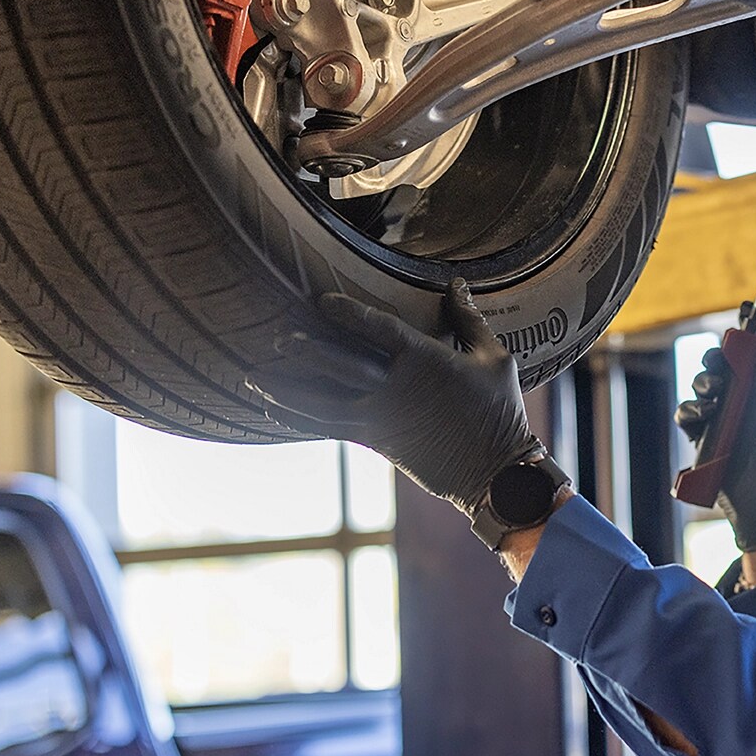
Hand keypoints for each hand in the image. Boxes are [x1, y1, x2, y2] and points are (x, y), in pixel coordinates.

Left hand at [245, 279, 538, 516]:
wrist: (495, 471)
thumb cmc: (500, 411)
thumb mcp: (495, 358)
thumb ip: (469, 320)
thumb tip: (457, 284)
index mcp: (426, 361)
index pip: (381, 329)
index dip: (351, 314)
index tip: (322, 300)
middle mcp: (396, 389)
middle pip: (342, 365)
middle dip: (307, 350)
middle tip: (277, 337)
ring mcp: (382, 419)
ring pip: (324, 402)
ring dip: (287, 390)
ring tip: (254, 378)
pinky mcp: (377, 442)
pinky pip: (329, 427)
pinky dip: (299, 417)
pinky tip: (274, 409)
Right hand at [675, 316, 755, 551]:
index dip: (753, 332)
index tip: (749, 308)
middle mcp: (744, 404)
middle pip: (725, 367)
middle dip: (718, 358)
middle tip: (720, 363)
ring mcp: (722, 421)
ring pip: (703, 387)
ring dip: (705, 384)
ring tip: (715, 397)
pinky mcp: (703, 440)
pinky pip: (688, 415)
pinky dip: (690, 410)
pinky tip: (702, 414)